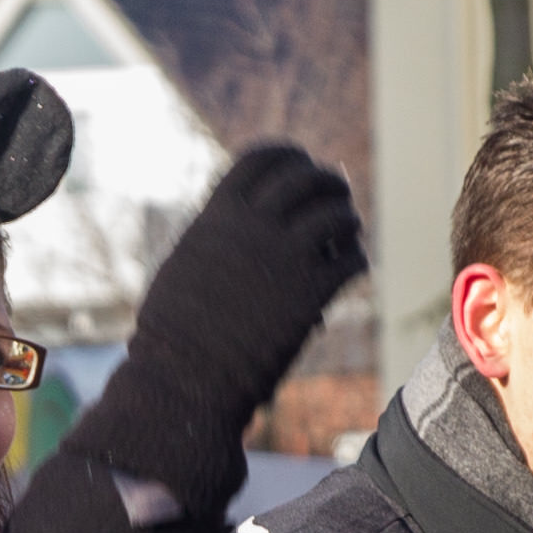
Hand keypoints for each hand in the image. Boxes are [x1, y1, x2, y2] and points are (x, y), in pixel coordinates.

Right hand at [64, 142, 368, 504]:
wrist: (185, 376)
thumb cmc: (176, 329)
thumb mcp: (186, 263)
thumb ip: (215, 235)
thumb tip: (237, 220)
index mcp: (218, 216)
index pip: (262, 158)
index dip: (288, 155)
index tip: (300, 163)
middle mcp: (254, 228)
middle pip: (308, 179)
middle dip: (327, 183)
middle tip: (336, 193)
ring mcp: (285, 258)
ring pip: (338, 215)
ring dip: (348, 219)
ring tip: (349, 231)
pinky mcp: (310, 294)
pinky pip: (351, 261)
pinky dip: (357, 259)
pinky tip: (353, 267)